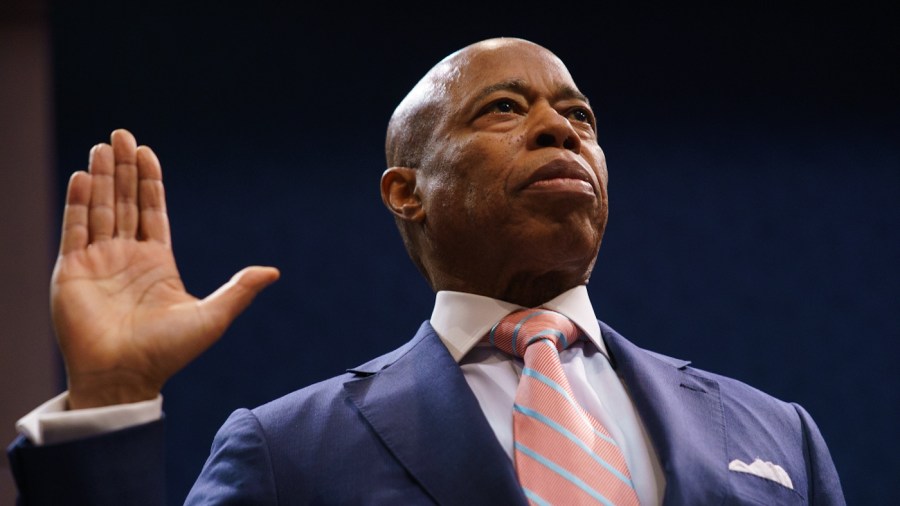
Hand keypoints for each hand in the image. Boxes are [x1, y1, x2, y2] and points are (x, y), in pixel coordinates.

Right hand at [52, 129, 279, 408]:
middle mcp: (126, 257)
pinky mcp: (72, 271)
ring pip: (100, 208)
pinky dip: (79, 202)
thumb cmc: (169, 353)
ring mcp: (98, 262)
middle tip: (120, 134)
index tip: (146, 151)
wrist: (126, 378)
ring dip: (101, 177)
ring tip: (102, 145)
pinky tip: (84, 177)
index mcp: (157, 262)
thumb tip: (274, 271)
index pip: (152, 211)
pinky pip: (75, 229)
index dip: (149, 181)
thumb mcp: (212, 317)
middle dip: (123, 169)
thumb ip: (239, 290)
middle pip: (125, 202)